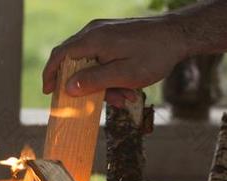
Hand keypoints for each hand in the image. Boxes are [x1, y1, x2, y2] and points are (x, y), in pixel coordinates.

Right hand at [42, 15, 187, 106]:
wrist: (178, 35)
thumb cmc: (153, 56)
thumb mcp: (124, 75)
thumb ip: (94, 81)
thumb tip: (68, 87)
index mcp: (93, 40)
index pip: (60, 56)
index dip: (51, 75)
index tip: (49, 92)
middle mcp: (94, 32)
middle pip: (75, 61)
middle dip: (87, 86)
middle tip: (106, 102)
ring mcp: (104, 32)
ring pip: (91, 62)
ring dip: (104, 84)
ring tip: (127, 97)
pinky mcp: (113, 35)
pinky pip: (103, 58)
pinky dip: (110, 74)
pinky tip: (128, 87)